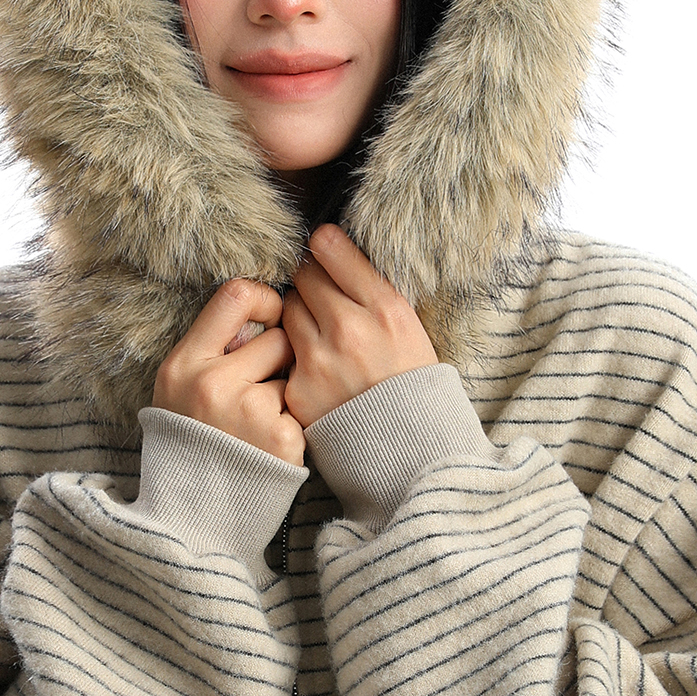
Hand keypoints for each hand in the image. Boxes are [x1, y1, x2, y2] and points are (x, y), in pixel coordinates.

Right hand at [153, 280, 305, 466]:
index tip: (269, 317)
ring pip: (293, 374)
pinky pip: (302, 408)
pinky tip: (270, 443)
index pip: (236, 295)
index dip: (264, 300)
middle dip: (278, 357)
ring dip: (286, 392)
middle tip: (260, 387)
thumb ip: (213, 350)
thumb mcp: (180, 389)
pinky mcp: (282, 438)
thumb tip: (264, 313)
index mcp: (184, 364)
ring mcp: (250, 412)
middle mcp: (213, 384)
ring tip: (259, 423)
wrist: (195, 513)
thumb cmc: (193, 441)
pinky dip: (293, 423)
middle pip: (277, 337)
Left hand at [281, 224, 437, 428]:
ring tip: (321, 331)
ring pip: (289, 309)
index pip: (331, 248)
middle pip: (304, 276)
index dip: (325, 245)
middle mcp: (350, 330)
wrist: (410, 450)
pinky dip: (297, 355)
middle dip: (312, 281)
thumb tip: (334, 247)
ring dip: (300, 313)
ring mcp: (319, 361)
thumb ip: (374, 291)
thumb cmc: (411, 382)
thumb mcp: (410, 327)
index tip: (324, 247)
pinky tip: (319, 368)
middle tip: (323, 296)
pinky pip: (285, 352)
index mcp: (385, 309)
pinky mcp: (298, 389)